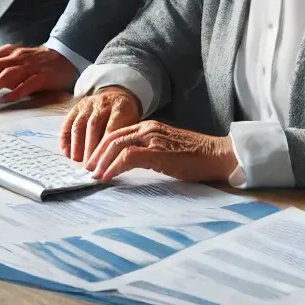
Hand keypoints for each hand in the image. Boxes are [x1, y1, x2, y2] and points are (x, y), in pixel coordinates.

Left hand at [0, 44, 77, 101]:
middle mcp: (16, 57)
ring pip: (7, 74)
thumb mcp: (14, 62)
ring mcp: (30, 65)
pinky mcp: (43, 75)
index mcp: (7, 53)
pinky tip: (8, 99)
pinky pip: (28, 83)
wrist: (65, 57)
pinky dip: (17, 90)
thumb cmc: (35, 63)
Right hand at [60, 88, 141, 161]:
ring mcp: (88, 104)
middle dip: (90, 148)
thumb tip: (117, 164)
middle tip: (89, 167)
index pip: (111, 129)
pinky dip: (65, 138)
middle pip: (93, 126)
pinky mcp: (76, 107)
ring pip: (79, 124)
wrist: (116, 96)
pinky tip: (67, 152)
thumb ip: (126, 140)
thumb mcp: (133, 124)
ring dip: (77, 144)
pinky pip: (68, 123)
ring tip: (77, 161)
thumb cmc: (126, 117)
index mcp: (120, 107)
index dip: (105, 149)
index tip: (103, 165)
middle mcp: (102, 103)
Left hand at [84, 120, 237, 182]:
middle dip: (96, 154)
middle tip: (87, 169)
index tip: (93, 161)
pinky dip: (114, 167)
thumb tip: (129, 164)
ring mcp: (152, 139)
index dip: (101, 147)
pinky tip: (107, 177)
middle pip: (112, 137)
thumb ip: (149, 151)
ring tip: (93, 175)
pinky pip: (128, 157)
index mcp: (149, 126)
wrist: (217, 155)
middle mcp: (148, 128)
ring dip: (101, 161)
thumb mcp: (166, 149)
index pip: (117, 133)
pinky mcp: (157, 152)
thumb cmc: (195, 156)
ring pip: (116, 145)